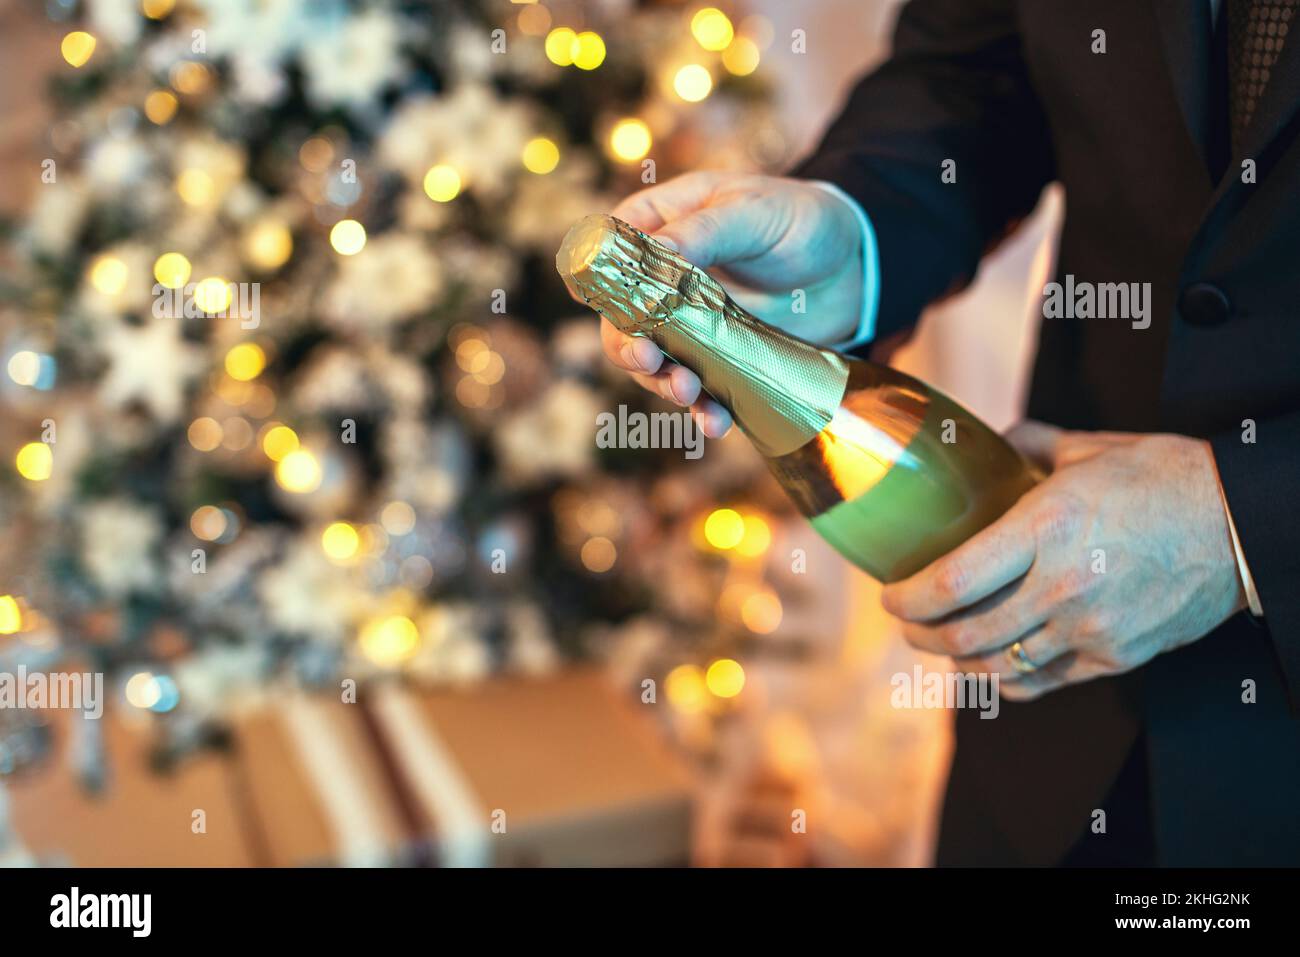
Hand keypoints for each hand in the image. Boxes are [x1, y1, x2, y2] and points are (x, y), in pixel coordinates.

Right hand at [601, 171, 863, 436]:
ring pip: (654, 363)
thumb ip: (704, 231)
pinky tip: (716, 421)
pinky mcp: (718, 360)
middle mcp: (663, 281)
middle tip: (649, 358)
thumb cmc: (802, 220)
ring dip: (663, 383)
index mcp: (660, 226)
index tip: (599, 305)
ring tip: (689, 392)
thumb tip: (654, 255)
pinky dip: (704, 409)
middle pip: (620, 320)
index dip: (596, 281)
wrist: (856, 267)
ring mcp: (688, 325)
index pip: (609, 252)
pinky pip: (699, 390)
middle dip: (629, 346)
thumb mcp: (754, 212)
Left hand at [880, 421, 1246, 700]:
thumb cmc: (1166, 479)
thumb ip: (1031, 445)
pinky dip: (1009, 680)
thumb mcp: (1091, 448)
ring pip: (999, 665)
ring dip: (958, 659)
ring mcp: (1089, 627)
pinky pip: (1044, 682)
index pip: (951, 582)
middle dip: (922, 634)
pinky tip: (995, 669)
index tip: (889, 595)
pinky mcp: (1115, 656)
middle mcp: (1062, 586)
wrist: (1243, 524)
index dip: (906, 598)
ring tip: (944, 644)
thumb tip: (993, 441)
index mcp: (1047, 527)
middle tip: (909, 623)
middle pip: (964, 634)